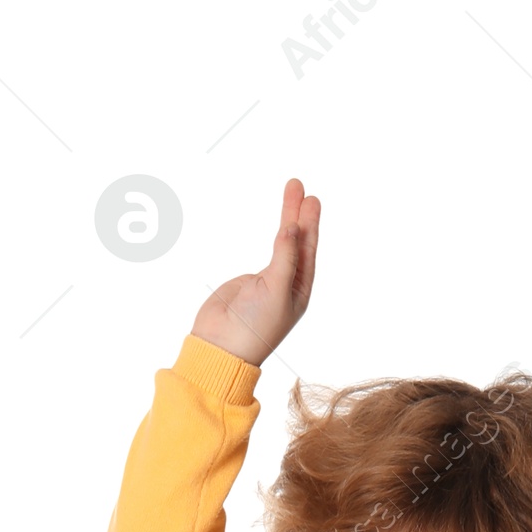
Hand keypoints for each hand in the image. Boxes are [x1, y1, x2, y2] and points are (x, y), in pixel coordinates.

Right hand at [191, 178, 320, 366]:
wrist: (220, 345)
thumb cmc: (253, 327)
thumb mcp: (276, 291)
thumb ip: (285, 258)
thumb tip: (293, 226)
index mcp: (299, 292)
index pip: (308, 251)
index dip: (310, 224)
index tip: (311, 198)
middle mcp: (288, 286)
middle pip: (297, 242)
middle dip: (300, 214)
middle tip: (299, 186)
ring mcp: (269, 282)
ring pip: (283, 243)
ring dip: (288, 217)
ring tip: (291, 190)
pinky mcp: (251, 281)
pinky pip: (269, 251)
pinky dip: (275, 235)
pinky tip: (281, 223)